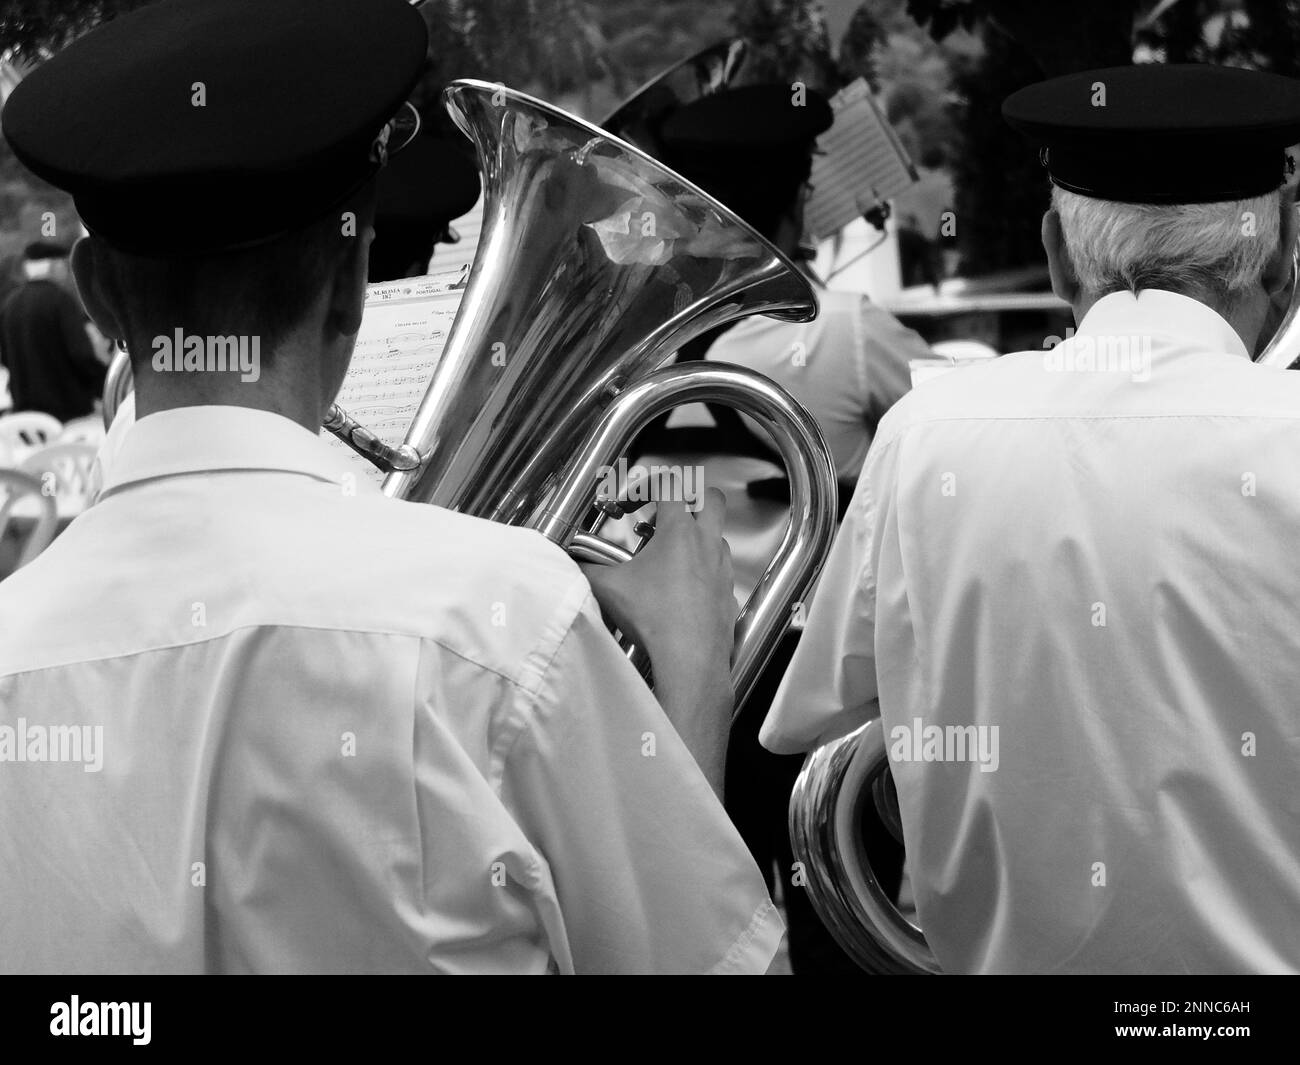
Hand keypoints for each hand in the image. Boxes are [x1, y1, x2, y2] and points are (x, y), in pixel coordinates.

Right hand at [580, 486, 737, 766]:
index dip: (648, 486)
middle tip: (663, 517)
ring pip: (718, 537)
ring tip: (669, 557)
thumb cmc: (654, 617)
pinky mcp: (729, 596)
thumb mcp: (608, 588)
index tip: (631, 500)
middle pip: (711, 498)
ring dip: (698, 538)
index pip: (670, 486)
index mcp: (680, 531)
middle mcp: (708, 544)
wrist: (690, 658)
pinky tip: (683, 592)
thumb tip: (570, 563)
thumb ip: (585, 569)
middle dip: (689, 499)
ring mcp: (723, 570)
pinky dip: (704, 573)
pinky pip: (721, 573)